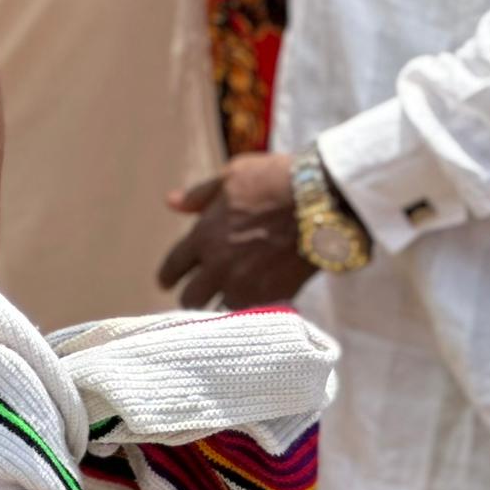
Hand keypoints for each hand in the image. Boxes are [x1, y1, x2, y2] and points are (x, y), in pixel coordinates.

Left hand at [158, 153, 312, 308]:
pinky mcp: (273, 297)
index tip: (167, 282)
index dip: (167, 276)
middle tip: (200, 293)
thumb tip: (171, 202)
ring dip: (221, 306)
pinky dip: (250, 309)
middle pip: (191, 299)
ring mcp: (246, 285)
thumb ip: (200, 195)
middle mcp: (219, 267)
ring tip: (228, 300)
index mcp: (204, 236)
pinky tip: (254, 301)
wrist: (322, 201)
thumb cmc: (275, 181)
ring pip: (220, 311)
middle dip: (192, 296)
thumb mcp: (233, 176)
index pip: (172, 267)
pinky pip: (251, 314)